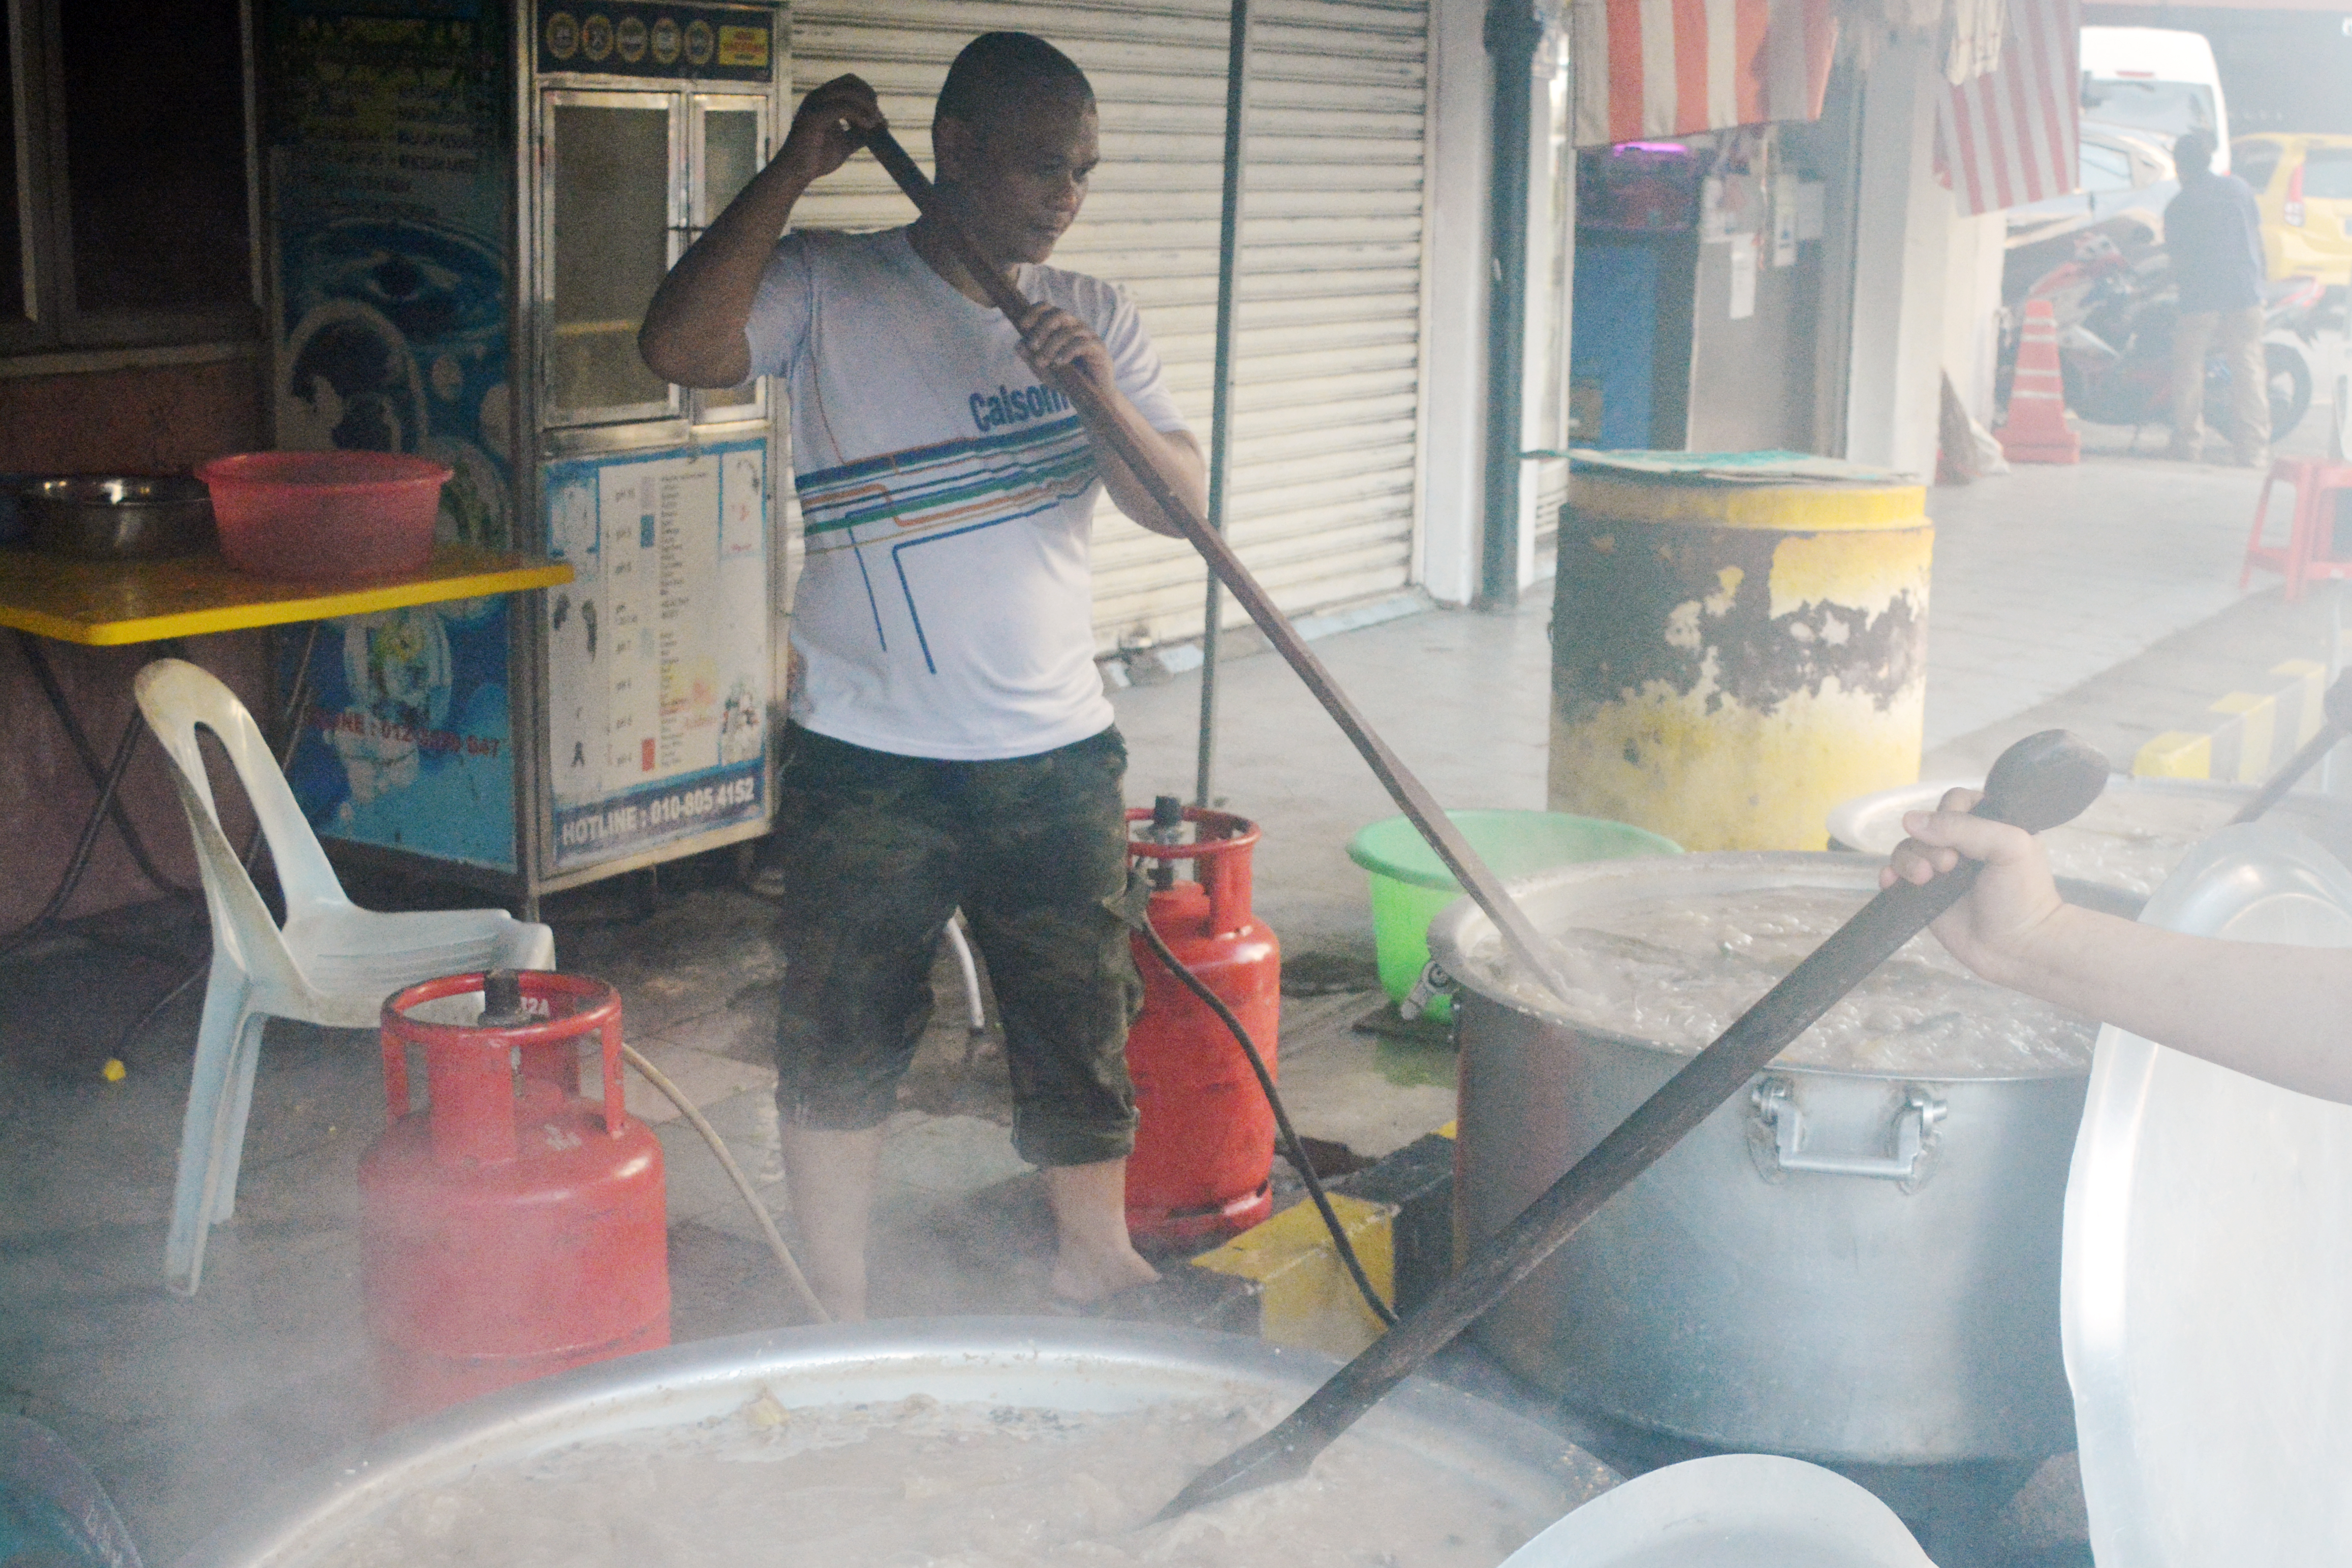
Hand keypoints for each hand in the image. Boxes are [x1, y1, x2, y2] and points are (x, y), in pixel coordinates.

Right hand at [776, 75, 883, 184]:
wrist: (797, 173)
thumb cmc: (817, 159)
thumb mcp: (845, 144)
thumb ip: (859, 134)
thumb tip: (881, 126)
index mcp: (823, 99)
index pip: (850, 82)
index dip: (867, 94)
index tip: (877, 115)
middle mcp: (817, 97)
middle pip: (850, 81)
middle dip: (869, 96)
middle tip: (878, 118)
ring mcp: (814, 104)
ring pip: (848, 91)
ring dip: (867, 105)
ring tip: (874, 124)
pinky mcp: (813, 117)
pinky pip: (842, 107)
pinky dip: (859, 114)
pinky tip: (867, 127)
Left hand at [1015, 301, 1113, 390]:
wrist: (1091, 395)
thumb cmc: (1067, 379)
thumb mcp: (1044, 370)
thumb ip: (1031, 358)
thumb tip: (1019, 345)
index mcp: (1062, 326)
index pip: (1048, 308)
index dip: (1034, 312)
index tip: (1023, 325)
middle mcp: (1075, 326)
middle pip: (1058, 314)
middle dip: (1042, 328)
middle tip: (1033, 346)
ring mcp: (1088, 336)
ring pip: (1068, 330)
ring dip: (1051, 345)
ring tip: (1044, 361)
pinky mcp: (1098, 348)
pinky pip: (1081, 344)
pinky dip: (1067, 351)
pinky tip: (1059, 362)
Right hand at [1880, 787, 2066, 984]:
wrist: (2017, 949)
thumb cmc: (2022, 895)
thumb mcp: (2009, 847)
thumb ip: (1964, 827)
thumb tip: (1908, 820)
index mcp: (1990, 826)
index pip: (1955, 801)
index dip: (1950, 814)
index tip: (1962, 837)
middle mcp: (1964, 845)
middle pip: (1925, 825)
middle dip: (1929, 843)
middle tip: (1950, 866)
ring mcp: (1942, 870)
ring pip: (1907, 848)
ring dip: (1909, 860)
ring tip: (1925, 880)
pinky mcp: (1925, 894)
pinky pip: (1896, 874)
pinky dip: (1890, 874)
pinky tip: (1891, 882)